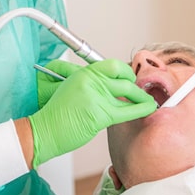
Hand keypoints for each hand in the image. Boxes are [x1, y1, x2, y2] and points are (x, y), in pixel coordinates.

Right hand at [28, 59, 156, 166]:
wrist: (44, 130)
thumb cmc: (58, 114)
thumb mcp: (72, 88)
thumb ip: (92, 84)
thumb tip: (114, 85)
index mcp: (84, 73)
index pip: (113, 65)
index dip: (126, 72)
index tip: (131, 78)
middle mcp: (91, 80)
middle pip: (123, 77)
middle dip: (136, 86)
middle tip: (142, 92)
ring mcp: (96, 96)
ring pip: (128, 92)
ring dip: (142, 98)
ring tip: (149, 101)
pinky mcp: (100, 113)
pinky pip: (127, 110)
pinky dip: (141, 109)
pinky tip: (148, 109)